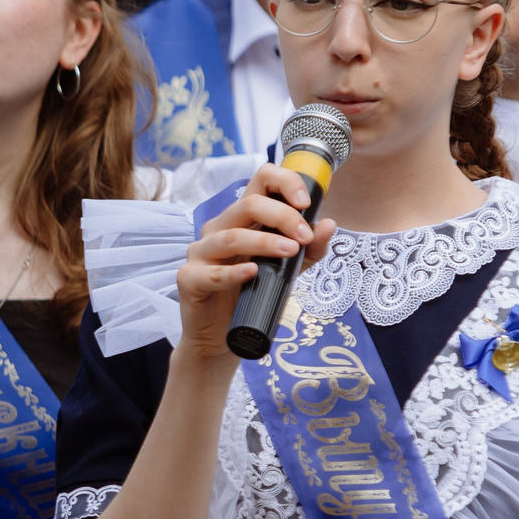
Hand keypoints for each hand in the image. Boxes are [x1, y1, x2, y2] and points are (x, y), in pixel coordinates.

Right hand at [174, 161, 335, 359]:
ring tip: (289, 251)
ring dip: (263, 241)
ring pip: (231, 236)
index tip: (307, 203)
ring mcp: (200, 252)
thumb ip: (309, 250)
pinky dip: (232, 272)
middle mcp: (219, 228)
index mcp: (242, 218)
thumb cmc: (252, 295)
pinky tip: (251, 272)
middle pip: (248, 204)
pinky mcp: (189, 279)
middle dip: (282, 216)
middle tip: (304, 237)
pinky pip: (210, 272)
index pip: (260, 180)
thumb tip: (328, 224)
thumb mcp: (289, 270)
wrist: (222, 337)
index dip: (285, 183)